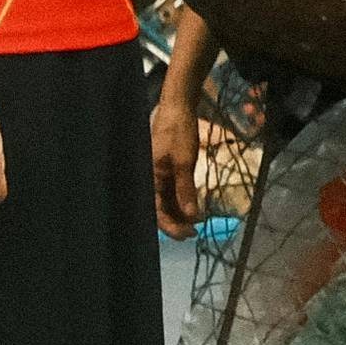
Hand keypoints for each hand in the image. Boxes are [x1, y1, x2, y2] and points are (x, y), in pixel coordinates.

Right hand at [147, 58, 204, 230]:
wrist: (177, 109)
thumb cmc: (178, 133)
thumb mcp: (185, 162)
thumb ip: (186, 190)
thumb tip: (191, 216)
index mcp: (149, 180)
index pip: (157, 212)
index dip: (172, 226)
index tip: (189, 235)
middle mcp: (150, 180)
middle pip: (160, 209)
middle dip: (176, 222)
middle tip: (195, 232)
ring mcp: (156, 175)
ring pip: (165, 201)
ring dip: (179, 212)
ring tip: (196, 222)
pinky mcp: (164, 169)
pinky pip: (169, 191)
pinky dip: (180, 200)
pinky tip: (193, 206)